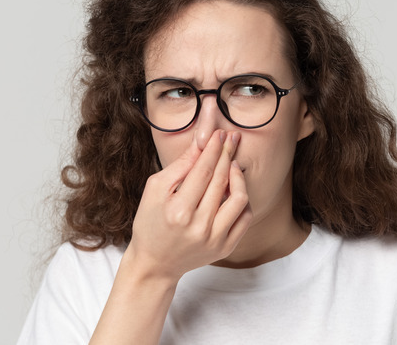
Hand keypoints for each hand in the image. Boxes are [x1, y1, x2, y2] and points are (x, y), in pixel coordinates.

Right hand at [126, 129, 251, 281]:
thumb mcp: (155, 190)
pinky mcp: (225, 247)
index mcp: (179, 211)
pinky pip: (245, 218)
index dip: (213, 149)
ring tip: (232, 165)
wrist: (156, 263)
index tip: (220, 133)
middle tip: (231, 138)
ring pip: (240, 199)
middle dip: (227, 154)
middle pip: (221, 181)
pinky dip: (243, 200)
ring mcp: (215, 239)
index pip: (203, 171)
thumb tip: (201, 143)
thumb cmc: (151, 223)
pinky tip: (234, 189)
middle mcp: (199, 226)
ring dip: (239, 177)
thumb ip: (179, 166)